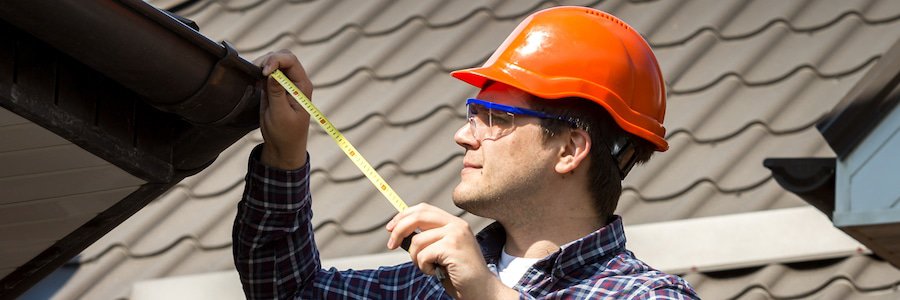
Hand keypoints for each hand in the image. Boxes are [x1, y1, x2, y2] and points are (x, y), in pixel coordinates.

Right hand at [251, 50, 313, 169]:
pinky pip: (267, 72)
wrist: (283, 146)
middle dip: (268, 59)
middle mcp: (296, 81)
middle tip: (256, 71)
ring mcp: (285, 83)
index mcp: (302, 86)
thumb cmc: (286, 133)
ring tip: (254, 77)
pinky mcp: (275, 87)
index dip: (276, 60)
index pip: (291, 61)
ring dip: (262, 65)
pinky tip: (254, 82)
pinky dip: (259, 73)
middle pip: (283, 57)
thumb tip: (273, 73)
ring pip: (274, 62)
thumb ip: (277, 93)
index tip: (264, 72)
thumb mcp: (280, 114)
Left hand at [386, 204, 517, 298]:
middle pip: (418, 216)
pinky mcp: (452, 247)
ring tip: (429, 268)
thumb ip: (428, 239)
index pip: (424, 209)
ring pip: (417, 240)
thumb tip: (400, 233)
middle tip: (391, 245)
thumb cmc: (459, 275)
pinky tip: (436, 272)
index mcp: (454, 223)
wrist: (481, 290)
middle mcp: (456, 225)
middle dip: (399, 229)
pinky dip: (424, 267)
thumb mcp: (442, 251)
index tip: (390, 228)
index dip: (403, 216)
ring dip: (416, 258)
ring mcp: (455, 234)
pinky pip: (423, 255)